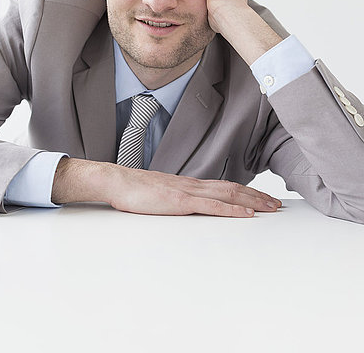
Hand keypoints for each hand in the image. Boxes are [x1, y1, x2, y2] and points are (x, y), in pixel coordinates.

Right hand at [107, 164, 281, 217]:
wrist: (118, 181)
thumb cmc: (135, 190)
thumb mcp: (161, 195)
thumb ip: (176, 199)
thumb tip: (186, 207)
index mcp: (189, 184)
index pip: (225, 186)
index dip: (247, 192)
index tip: (263, 198)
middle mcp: (193, 185)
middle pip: (233, 188)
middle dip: (258, 196)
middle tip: (277, 204)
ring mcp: (188, 192)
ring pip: (228, 194)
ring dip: (252, 201)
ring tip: (270, 207)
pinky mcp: (180, 202)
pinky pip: (211, 206)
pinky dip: (232, 209)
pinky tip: (246, 214)